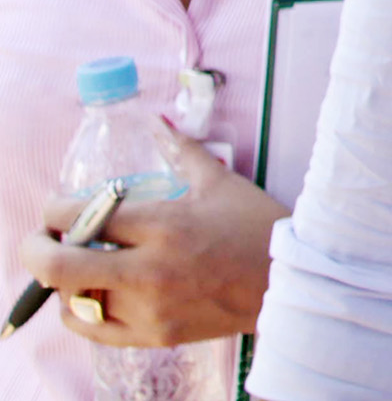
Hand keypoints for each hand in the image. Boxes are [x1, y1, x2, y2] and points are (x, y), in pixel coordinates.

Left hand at [18, 127, 284, 347]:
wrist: (289, 280)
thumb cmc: (257, 227)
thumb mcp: (220, 182)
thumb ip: (181, 150)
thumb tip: (157, 122)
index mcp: (164, 224)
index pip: (82, 217)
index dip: (57, 211)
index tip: (58, 208)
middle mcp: (148, 268)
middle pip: (59, 266)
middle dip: (36, 249)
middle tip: (42, 239)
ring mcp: (148, 307)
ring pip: (73, 298)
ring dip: (64, 279)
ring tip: (76, 264)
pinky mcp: (153, 334)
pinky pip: (92, 329)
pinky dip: (78, 312)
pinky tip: (86, 297)